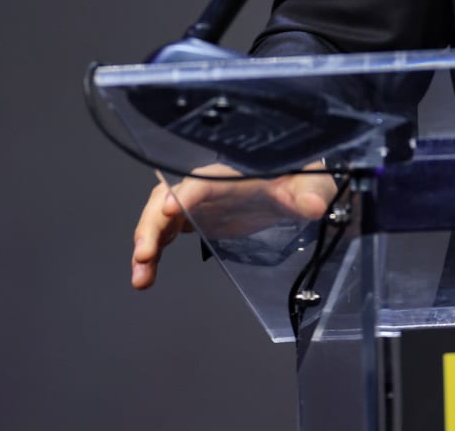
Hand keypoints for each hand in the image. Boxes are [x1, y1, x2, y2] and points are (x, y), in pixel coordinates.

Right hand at [130, 165, 336, 289]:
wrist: (292, 188)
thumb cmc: (297, 180)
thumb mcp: (307, 186)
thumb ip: (308, 194)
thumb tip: (314, 205)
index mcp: (229, 175)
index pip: (200, 183)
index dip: (184, 196)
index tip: (168, 211)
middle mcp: (205, 186)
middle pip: (167, 200)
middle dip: (151, 226)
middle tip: (143, 255)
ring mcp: (197, 204)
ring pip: (159, 220)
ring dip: (145, 245)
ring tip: (140, 277)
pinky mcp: (195, 220)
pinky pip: (164, 236)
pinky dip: (152, 255)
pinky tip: (145, 276)